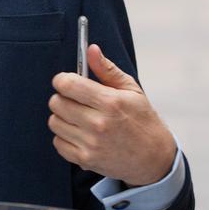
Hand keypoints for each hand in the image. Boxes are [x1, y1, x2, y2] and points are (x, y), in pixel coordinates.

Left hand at [48, 44, 176, 186]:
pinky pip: (58, 142)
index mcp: (110, 102)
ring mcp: (91, 144)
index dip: (63, 80)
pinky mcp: (85, 160)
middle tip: (76, 100)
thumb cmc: (142, 121)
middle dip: (63, 97)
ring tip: (79, 117)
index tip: (68, 81)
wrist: (154, 160)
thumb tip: (91, 49)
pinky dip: (65, 137)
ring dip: (63, 117)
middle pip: (56, 102)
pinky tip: (80, 134)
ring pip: (54, 122)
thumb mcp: (131, 91)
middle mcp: (98, 124)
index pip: (68, 84)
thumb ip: (107, 69)